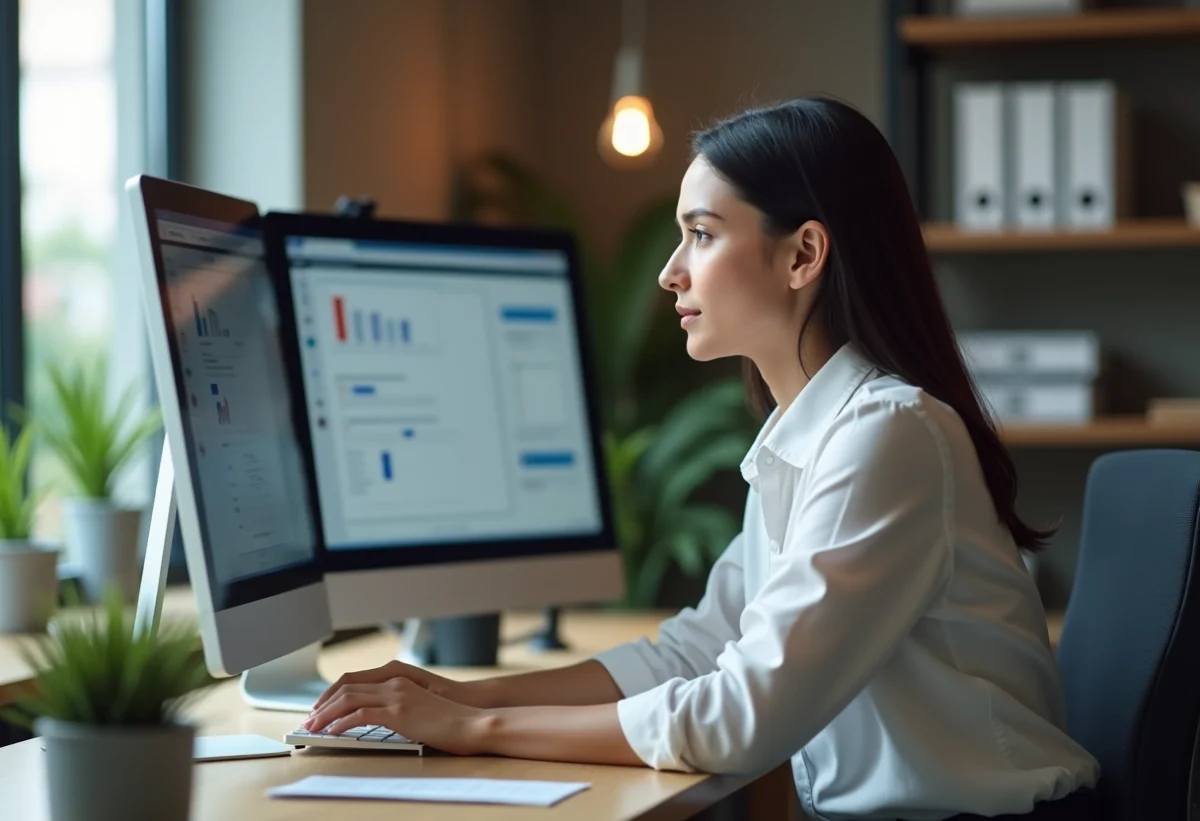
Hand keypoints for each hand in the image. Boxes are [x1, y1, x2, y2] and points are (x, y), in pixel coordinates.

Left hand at [304, 678, 490, 755]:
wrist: (472, 722)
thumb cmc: (450, 717)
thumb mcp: (419, 704)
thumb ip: (397, 704)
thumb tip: (374, 716)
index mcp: (397, 677)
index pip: (353, 679)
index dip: (332, 693)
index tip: (320, 707)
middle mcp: (393, 682)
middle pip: (346, 687)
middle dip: (323, 704)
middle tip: (310, 719)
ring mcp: (396, 696)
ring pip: (348, 699)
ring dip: (326, 714)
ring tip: (313, 727)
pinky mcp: (398, 713)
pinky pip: (359, 715)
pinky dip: (341, 723)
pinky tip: (333, 733)